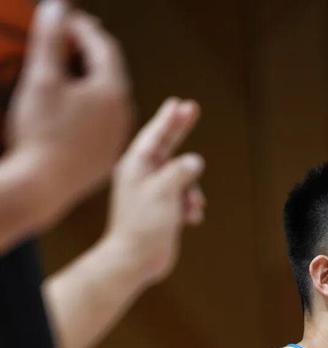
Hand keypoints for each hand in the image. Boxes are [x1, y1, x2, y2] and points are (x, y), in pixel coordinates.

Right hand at [6, 0, 131, 227]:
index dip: (82, 28)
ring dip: (90, 80)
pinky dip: (89, 107)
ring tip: (69, 70)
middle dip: (89, 51)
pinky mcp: (107, 157)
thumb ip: (51, 38)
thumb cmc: (41, 132)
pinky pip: (102, 123)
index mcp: (113, 92)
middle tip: (69, 38)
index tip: (65, 19)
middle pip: (110, 72)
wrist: (43, 186)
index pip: (104, 47)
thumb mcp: (42, 78)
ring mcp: (117, 138)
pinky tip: (72, 107)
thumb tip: (57, 6)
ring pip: (108, 99)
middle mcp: (123, 115)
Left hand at [101, 97, 205, 288]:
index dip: (169, 118)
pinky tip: (191, 219)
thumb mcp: (164, 190)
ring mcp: (152, 194)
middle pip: (166, 147)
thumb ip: (181, 170)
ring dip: (192, 190)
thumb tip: (195, 161)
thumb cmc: (144, 224)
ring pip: (181, 178)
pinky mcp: (162, 213)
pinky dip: (190, 207)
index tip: (180, 103)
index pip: (155, 135)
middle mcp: (143, 176)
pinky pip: (182, 200)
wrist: (135, 260)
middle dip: (180, 132)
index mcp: (136, 166)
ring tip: (192, 205)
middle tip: (192, 110)